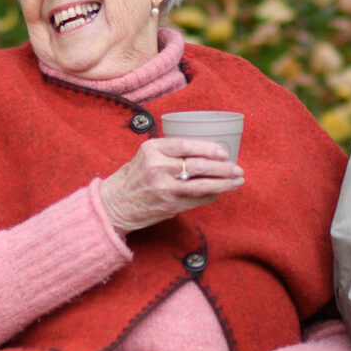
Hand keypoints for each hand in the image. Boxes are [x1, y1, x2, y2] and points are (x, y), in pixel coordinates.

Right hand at [99, 137, 243, 232]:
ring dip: (223, 184)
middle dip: (223, 168)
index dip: (208, 148)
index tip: (223, 152)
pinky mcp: (169, 206)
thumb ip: (170, 151)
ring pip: (201, 185)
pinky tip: (220, 192)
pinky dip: (211, 195)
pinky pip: (197, 200)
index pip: (186, 145)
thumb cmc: (133, 177)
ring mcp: (164, 188)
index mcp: (152, 149)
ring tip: (237, 181)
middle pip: (198, 166)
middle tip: (238, 169)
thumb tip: (206, 151)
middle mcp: (158, 168)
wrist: (113, 204)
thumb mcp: (146, 155)